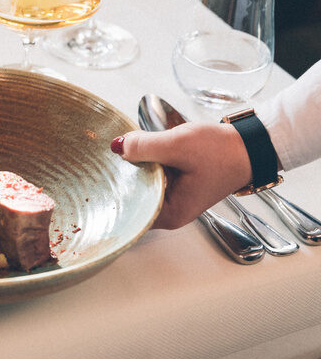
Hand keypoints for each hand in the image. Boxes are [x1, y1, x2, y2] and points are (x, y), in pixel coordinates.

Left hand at [111, 123, 251, 229]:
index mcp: (170, 214)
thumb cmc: (222, 152)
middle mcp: (170, 212)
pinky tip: (143, 148)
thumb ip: (144, 147)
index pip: (129, 209)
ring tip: (128, 148)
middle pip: (132, 195)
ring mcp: (173, 198)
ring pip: (141, 182)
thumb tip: (117, 147)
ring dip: (135, 165)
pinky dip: (147, 161)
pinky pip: (152, 174)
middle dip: (124, 174)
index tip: (107, 168)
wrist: (250, 144)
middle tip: (114, 153)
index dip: (116, 188)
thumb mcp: (178, 145)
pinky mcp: (176, 184)